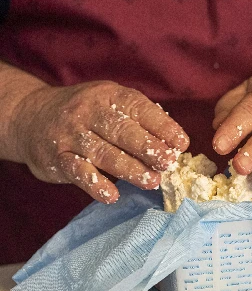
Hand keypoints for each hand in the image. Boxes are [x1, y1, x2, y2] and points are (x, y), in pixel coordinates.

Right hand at [14, 81, 188, 202]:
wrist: (31, 117)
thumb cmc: (86, 115)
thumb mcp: (110, 105)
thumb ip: (138, 121)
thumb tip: (174, 144)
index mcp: (109, 96)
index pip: (139, 109)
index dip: (162, 126)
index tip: (181, 143)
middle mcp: (89, 112)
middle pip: (123, 130)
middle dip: (149, 148)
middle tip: (168, 163)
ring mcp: (71, 134)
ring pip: (104, 153)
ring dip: (131, 169)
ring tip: (152, 181)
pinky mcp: (57, 157)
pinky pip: (78, 172)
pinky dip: (96, 184)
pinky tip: (113, 195)